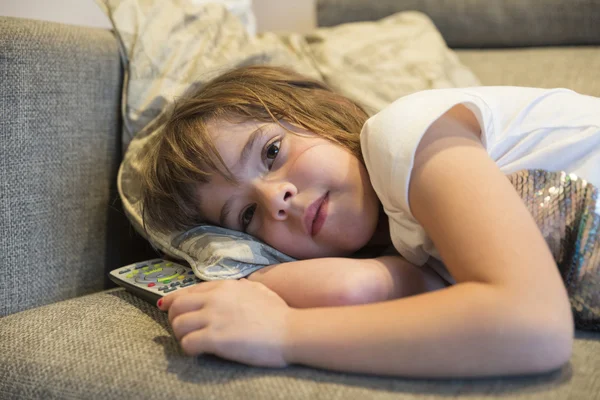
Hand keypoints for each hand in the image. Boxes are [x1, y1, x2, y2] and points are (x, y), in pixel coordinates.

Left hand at [158, 279, 291, 367]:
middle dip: (175, 319)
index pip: (187, 290)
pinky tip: (199, 352)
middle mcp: (215, 298)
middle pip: (176, 306)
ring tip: (193, 342)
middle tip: (184, 330)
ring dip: (181, 335)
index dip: (173, 300)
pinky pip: (187, 343)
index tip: (166, 307)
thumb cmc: (279, 313)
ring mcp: (214, 317)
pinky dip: (189, 349)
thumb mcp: (257, 290)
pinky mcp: (215, 338)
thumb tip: (235, 287)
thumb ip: (240, 288)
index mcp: (224, 286)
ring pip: (177, 325)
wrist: (291, 330)